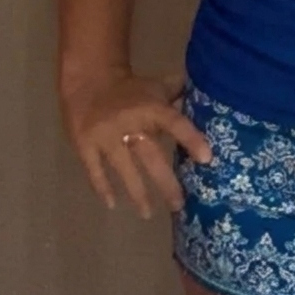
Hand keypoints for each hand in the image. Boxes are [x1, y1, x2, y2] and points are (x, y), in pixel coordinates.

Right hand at [59, 68, 212, 218]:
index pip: (176, 123)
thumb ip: (180, 97)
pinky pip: (94, 170)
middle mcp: (130, 123)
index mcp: (152, 108)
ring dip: (137, 192)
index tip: (207, 159)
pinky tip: (112, 205)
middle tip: (179, 205)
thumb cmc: (131, 89)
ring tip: (147, 214)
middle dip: (166, 182)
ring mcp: (105, 136)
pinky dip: (102, 188)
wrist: (88, 79)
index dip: (191, 139)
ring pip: (124, 168)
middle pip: (151, 156)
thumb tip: (209, 101)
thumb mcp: (157, 87)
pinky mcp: (85, 145)